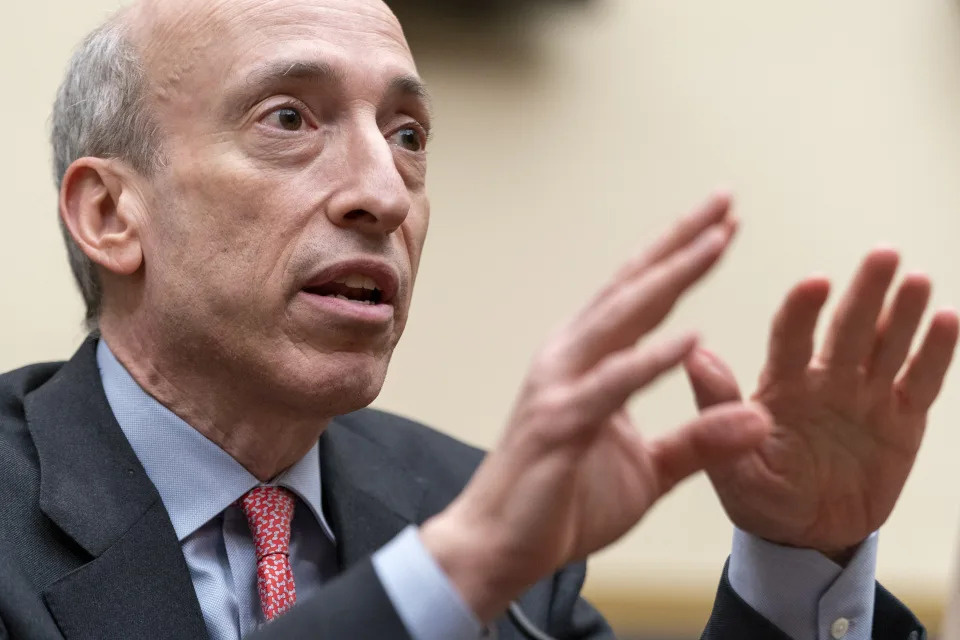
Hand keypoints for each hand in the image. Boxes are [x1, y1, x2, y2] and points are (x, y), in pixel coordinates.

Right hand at [420, 193, 771, 620]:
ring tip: (718, 241)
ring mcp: (561, 386)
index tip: (724, 222)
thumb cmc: (563, 502)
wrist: (496, 547)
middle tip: (725, 200)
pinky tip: (691, 335)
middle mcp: (571, 358)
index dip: (681, 258)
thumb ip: (700, 442)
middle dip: (681, 243)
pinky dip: (651, 358)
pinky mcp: (560, 424)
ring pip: (622, 318)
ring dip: (672, 277)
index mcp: (589, 361)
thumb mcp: (649, 472)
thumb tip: (761, 419)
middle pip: (632, 288)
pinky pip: (613, 385)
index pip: (641, 298)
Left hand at [685, 249, 958, 559]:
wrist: (805, 537)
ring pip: (888, 345)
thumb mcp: (732, 464)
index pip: (792, 337)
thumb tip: (695, 356)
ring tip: (916, 279)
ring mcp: (866, 396)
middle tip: (882, 255)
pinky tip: (947, 320)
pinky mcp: (902, 420)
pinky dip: (935, 353)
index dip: (802, 310)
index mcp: (781, 385)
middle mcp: (825, 380)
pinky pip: (920, 382)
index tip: (814, 283)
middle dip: (865, 293)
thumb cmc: (760, 496)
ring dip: (903, 312)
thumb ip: (718, 411)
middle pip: (848, 328)